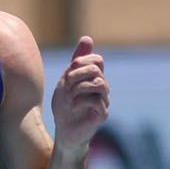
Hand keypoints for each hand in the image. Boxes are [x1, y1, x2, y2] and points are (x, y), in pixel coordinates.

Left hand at [50, 36, 109, 154]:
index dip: (82, 62)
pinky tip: (73, 106)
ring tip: (69, 98)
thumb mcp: (66, 81)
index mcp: (95, 78)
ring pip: (99, 83)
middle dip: (76, 75)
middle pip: (96, 70)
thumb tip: (87, 37)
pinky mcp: (103, 114)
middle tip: (65, 86)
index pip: (97, 60)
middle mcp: (103, 88)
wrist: (64, 131)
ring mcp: (105, 101)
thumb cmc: (65, 106)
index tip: (68, 73)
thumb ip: (77, 62)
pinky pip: (97, 100)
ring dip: (79, 88)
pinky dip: (81, 100)